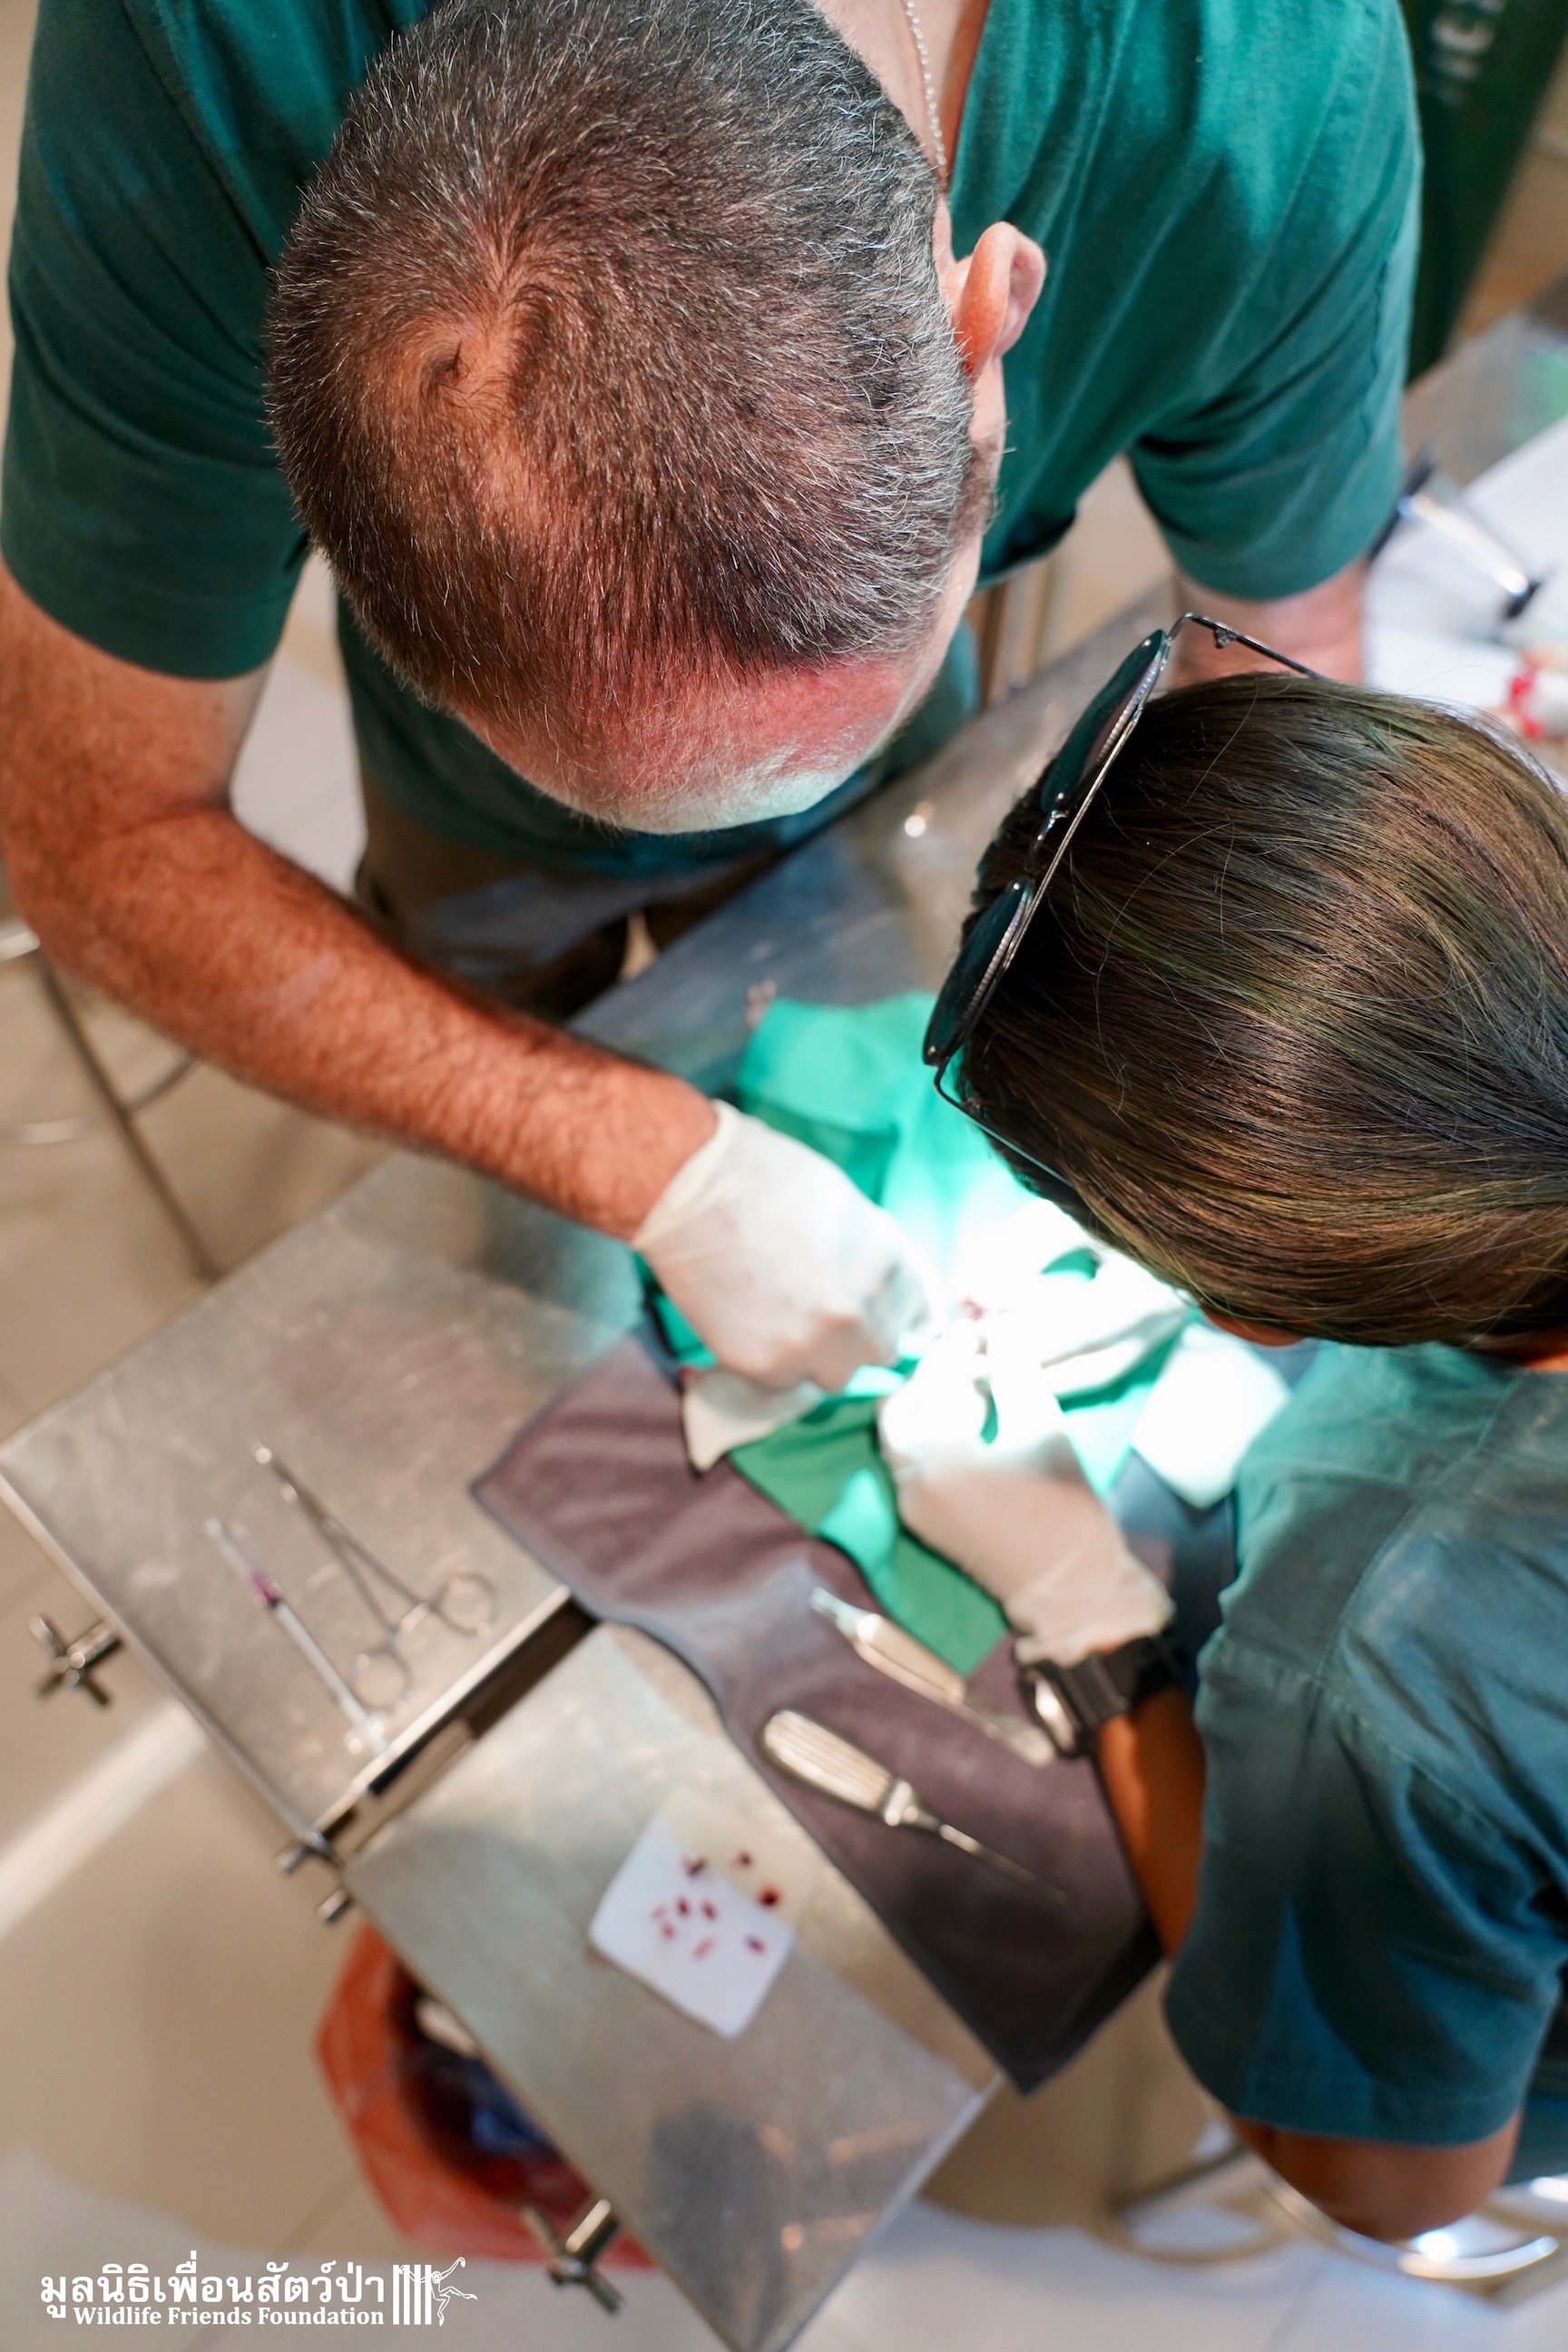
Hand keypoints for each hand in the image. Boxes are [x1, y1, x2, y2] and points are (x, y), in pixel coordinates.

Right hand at [633, 1103, 940, 1390]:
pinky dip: (770, 1363)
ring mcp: (814, 1345)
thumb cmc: (763, 1176)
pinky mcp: (766, 1367)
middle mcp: (860, 1312)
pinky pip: (783, 1382)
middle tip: (817, 1312)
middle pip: (880, 1349)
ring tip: (780, 1320)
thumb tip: (881, 1289)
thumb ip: (871, 1254)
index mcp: (887, 1262)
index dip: (888, 1307)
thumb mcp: (844, 1203)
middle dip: (854, 1335)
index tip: (872, 1309)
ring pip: (834, 1375)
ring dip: (816, 1356)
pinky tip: (748, 1325)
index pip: (917, 1310)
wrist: (690, 1186)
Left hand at [877, 1321, 1170, 1664]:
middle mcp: (909, 1480)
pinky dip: (927, 1434)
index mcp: (939, 1457)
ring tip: (969, 1384)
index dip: (956, 1348)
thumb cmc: (1063, 1508)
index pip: (935, 1382)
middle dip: (930, 1376)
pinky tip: (964, 1419)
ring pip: (899, 1435)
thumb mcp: (1044, 1428)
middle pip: (900, 1407)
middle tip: (966, 1356)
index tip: (977, 1328)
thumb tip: (998, 1333)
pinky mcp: (918, 1518)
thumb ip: (1015, 1374)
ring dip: (925, 1404)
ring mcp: (908, 1503)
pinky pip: (908, 1462)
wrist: (1066, 1586)